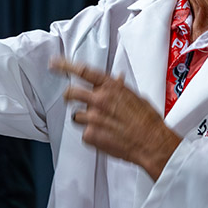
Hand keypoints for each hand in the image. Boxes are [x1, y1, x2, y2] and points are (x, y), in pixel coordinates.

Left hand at [52, 58, 180, 180]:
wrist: (151, 142)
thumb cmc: (147, 121)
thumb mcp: (136, 97)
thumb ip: (121, 89)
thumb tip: (117, 80)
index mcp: (111, 87)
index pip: (83, 71)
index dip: (65, 66)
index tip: (55, 64)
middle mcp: (99, 100)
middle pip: (71, 93)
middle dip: (68, 96)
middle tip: (69, 98)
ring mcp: (93, 118)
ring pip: (76, 116)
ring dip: (84, 119)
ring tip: (101, 125)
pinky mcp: (90, 135)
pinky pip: (84, 134)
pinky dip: (91, 136)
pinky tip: (105, 136)